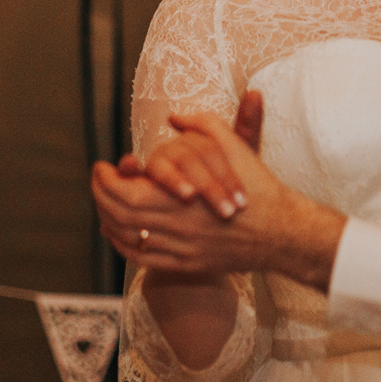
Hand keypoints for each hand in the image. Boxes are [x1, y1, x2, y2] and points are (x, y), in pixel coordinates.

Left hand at [93, 108, 344, 288]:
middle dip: (101, 196)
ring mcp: (181, 249)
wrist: (282, 231)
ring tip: (103, 203)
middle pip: (120, 216)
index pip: (126, 193)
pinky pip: (144, 260)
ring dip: (108, 220)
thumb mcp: (236, 146)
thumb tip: (175, 117)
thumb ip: (204, 125)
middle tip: (98, 180)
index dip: (106, 181)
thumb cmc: (258, 187)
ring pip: (129, 239)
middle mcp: (176, 227)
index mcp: (183, 197)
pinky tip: (119, 234)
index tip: (102, 166)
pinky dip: (124, 246)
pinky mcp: (187, 265)